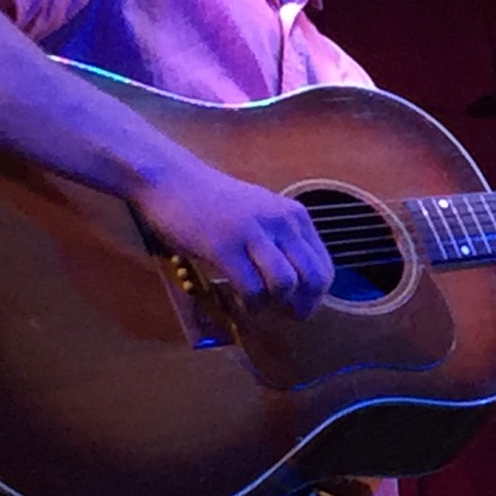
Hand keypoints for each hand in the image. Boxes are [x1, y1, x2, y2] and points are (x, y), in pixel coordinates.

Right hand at [132, 160, 333, 319]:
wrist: (171, 180)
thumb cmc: (214, 202)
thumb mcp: (262, 214)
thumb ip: (282, 242)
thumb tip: (297, 286)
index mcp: (294, 216)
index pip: (324, 266)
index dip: (317, 296)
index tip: (300, 306)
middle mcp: (281, 221)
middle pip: (313, 278)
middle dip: (303, 306)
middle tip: (286, 315)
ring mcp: (252, 232)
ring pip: (285, 284)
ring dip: (274, 305)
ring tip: (259, 306)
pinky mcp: (224, 245)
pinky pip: (251, 287)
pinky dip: (250, 304)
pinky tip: (241, 302)